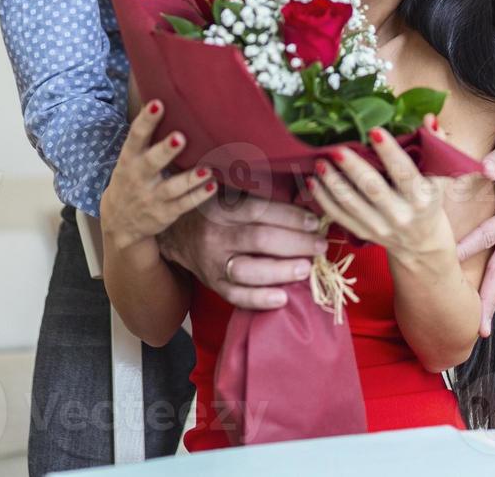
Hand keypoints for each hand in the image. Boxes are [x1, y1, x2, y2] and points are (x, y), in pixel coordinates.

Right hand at [99, 99, 216, 251]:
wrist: (119, 222)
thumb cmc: (130, 179)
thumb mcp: (129, 159)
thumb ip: (144, 136)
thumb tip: (159, 98)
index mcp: (129, 159)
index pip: (135, 136)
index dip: (146, 120)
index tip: (157, 103)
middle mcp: (139, 178)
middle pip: (152, 163)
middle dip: (165, 151)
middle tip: (180, 137)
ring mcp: (152, 197)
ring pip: (172, 188)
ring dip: (190, 178)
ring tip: (207, 169)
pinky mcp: (165, 213)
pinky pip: (183, 205)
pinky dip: (198, 196)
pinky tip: (212, 186)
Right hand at [158, 194, 326, 309]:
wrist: (174, 233)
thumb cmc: (212, 210)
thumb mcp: (228, 194)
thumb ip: (258, 198)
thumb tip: (304, 202)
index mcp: (221, 208)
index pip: (260, 211)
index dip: (290, 216)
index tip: (314, 222)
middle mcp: (216, 235)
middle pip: (260, 240)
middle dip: (295, 244)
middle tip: (319, 247)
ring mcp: (213, 263)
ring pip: (249, 270)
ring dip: (282, 271)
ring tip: (306, 269)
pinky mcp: (212, 283)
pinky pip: (236, 296)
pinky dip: (260, 299)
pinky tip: (283, 298)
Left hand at [308, 126, 454, 268]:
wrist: (422, 243)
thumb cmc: (430, 201)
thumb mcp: (439, 177)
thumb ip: (437, 147)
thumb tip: (428, 119)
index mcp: (422, 198)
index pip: (405, 173)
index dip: (389, 152)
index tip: (374, 131)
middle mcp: (401, 215)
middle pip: (373, 189)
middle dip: (353, 167)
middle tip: (336, 148)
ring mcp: (380, 227)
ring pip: (351, 204)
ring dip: (332, 182)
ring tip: (320, 161)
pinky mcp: (363, 233)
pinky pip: (339, 216)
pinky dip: (324, 199)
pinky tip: (313, 181)